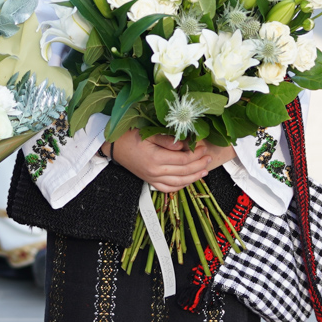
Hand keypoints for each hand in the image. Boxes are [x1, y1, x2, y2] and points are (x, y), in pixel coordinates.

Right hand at [108, 130, 228, 192]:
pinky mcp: (150, 181)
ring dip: (194, 177)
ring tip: (204, 171)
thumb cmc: (130, 136)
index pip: (183, 159)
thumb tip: (184, 144)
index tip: (202, 147)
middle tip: (208, 157)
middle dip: (199, 164)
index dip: (196, 154)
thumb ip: (167, 139)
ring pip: (179, 182)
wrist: (114, 146)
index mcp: (155, 158)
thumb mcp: (149, 133)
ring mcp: (152, 178)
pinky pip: (168, 188)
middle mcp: (155, 171)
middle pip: (184, 171)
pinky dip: (180, 186)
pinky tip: (189, 181)